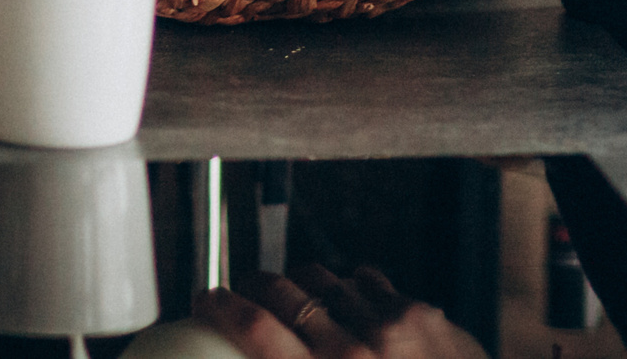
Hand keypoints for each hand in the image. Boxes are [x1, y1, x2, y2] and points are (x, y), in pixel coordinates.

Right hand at [194, 267, 485, 358]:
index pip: (257, 329)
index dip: (222, 307)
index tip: (206, 298)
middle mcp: (354, 349)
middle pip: (285, 291)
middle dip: (255, 284)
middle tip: (243, 291)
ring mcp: (390, 322)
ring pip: (324, 278)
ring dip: (300, 282)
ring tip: (290, 293)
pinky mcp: (420, 310)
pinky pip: (367, 279)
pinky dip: (348, 286)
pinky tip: (344, 299)